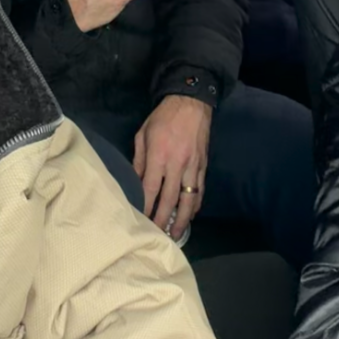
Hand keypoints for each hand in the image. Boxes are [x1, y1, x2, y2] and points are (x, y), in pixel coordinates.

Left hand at [133, 94, 211, 241]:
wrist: (191, 103)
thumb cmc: (163, 117)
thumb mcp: (142, 135)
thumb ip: (139, 160)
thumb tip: (135, 183)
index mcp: (159, 156)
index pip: (151, 189)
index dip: (146, 207)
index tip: (141, 221)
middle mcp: (177, 164)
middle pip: (170, 199)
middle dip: (163, 219)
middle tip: (158, 235)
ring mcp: (192, 166)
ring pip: (189, 199)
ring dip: (183, 219)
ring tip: (176, 233)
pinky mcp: (203, 166)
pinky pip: (200, 190)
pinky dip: (195, 204)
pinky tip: (191, 214)